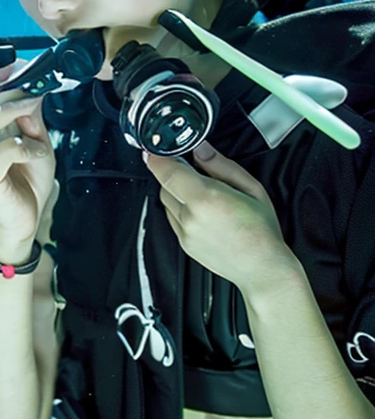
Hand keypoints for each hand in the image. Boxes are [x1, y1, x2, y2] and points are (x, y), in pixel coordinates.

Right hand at [0, 64, 54, 248]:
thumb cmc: (26, 177)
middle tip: (37, 89)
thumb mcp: (35, 137)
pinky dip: (24, 146)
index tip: (24, 67)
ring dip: (10, 110)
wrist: (25, 216)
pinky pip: (1, 150)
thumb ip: (32, 113)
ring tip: (33, 111)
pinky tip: (37, 152)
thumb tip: (34, 85)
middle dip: (11, 90)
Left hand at [142, 142, 294, 294]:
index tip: (155, 150)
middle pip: (164, 186)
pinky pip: (172, 219)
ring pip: (166, 202)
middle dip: (174, 175)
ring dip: (177, 193)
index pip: (167, 172)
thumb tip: (200, 149)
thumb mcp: (252, 188)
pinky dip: (181, 210)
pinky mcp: (183, 244)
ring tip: (205, 195)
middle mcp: (190, 217)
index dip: (157, 158)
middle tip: (194, 171)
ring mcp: (184, 233)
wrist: (263, 268)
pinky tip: (204, 213)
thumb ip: (221, 165)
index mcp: (206, 199)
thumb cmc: (262, 231)